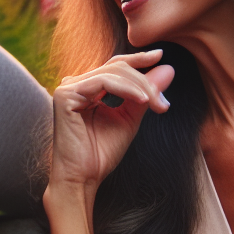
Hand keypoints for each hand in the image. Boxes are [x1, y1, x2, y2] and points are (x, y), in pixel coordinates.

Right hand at [49, 50, 173, 195]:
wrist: (83, 178)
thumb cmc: (101, 154)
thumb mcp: (130, 119)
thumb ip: (145, 94)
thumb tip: (168, 68)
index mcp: (86, 89)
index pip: (114, 66)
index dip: (137, 59)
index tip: (160, 55)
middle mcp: (74, 85)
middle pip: (117, 67)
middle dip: (145, 81)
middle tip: (164, 103)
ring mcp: (68, 88)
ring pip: (113, 73)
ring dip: (141, 87)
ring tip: (157, 104)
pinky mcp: (65, 95)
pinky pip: (103, 82)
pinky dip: (127, 89)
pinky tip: (142, 100)